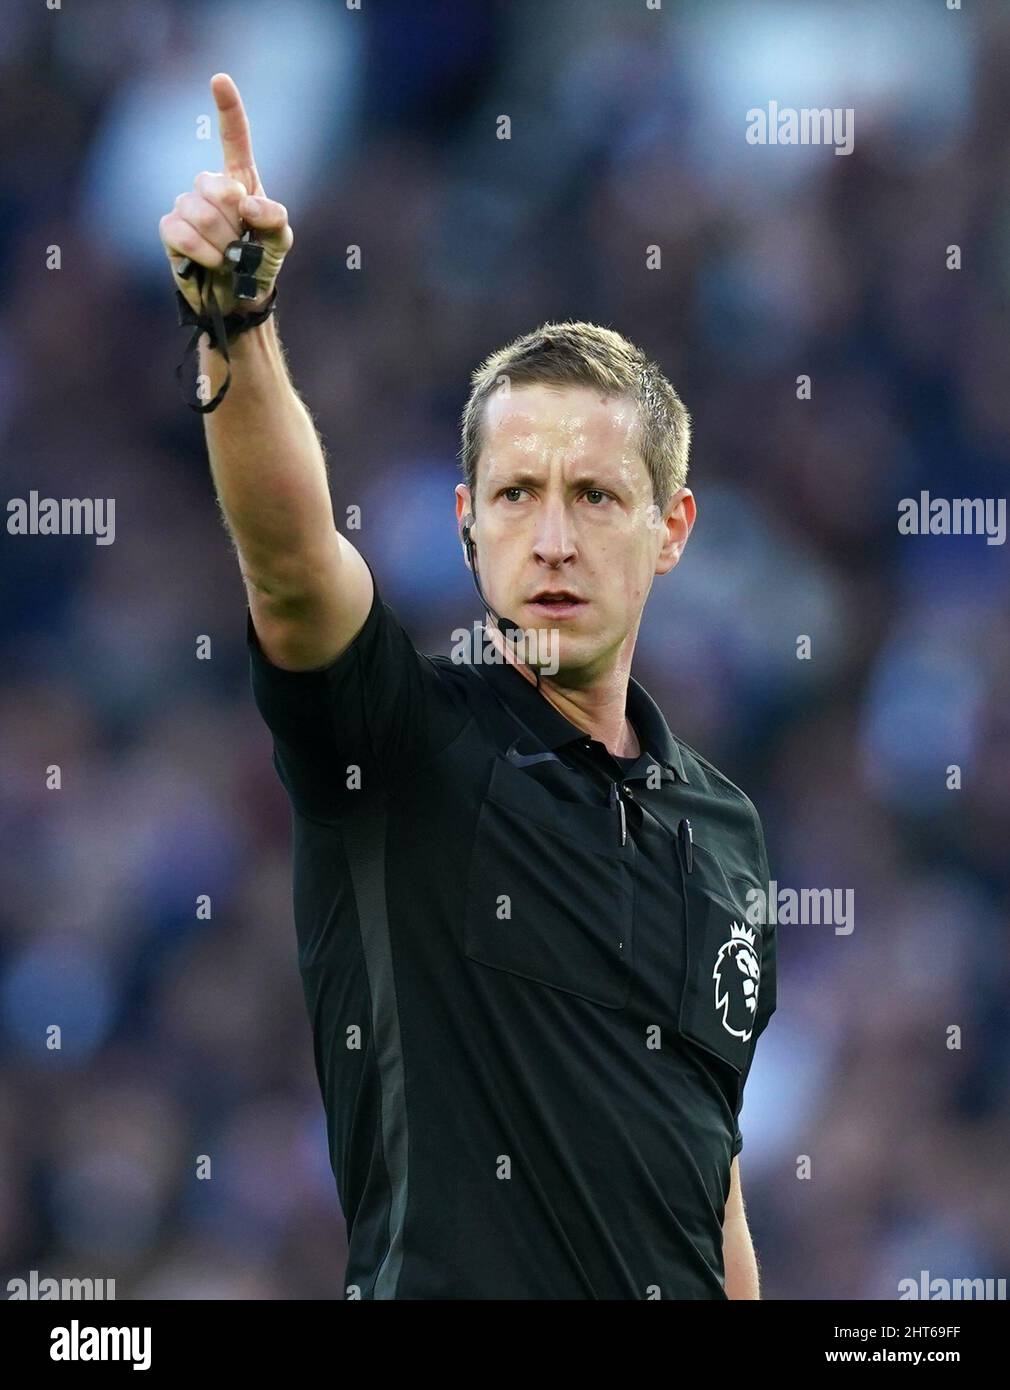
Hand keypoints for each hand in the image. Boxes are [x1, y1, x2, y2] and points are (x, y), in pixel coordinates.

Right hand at [159, 73, 292, 318]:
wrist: (240, 300)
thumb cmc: (261, 266)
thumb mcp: (280, 241)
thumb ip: (274, 217)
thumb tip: (245, 201)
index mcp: (241, 181)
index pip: (234, 138)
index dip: (228, 109)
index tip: (219, 79)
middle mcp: (211, 188)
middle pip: (215, 186)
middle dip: (233, 220)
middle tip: (241, 243)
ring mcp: (187, 207)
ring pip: (196, 210)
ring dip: (219, 241)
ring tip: (228, 257)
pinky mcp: (171, 231)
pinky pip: (179, 230)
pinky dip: (201, 251)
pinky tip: (211, 262)